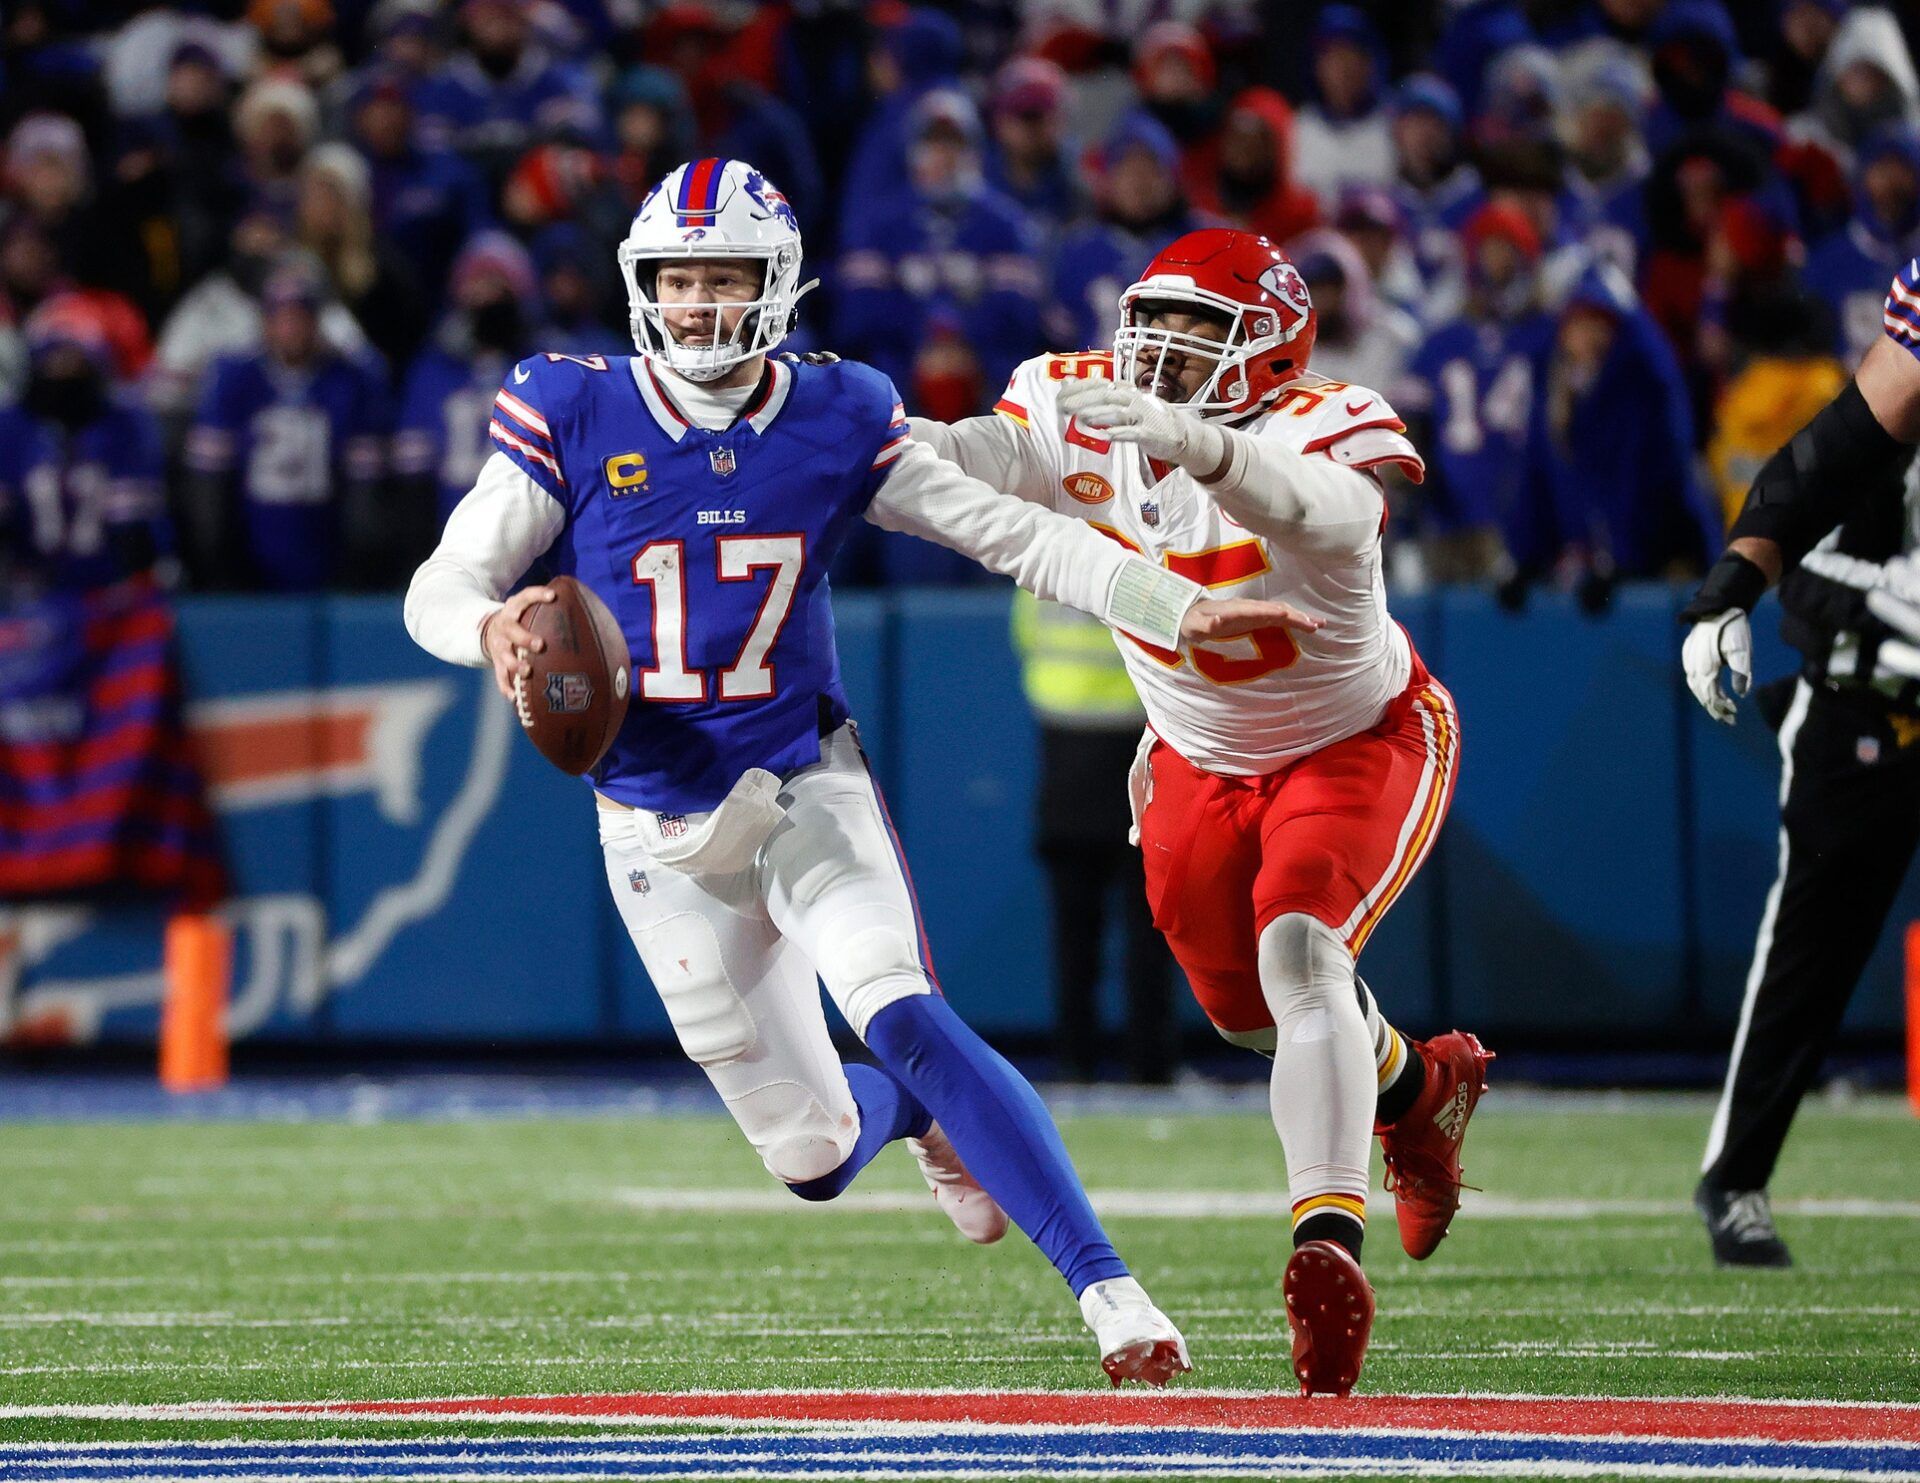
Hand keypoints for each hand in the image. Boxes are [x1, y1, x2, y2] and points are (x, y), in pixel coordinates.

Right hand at [481, 585, 556, 699]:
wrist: (491, 629)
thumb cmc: (522, 620)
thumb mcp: (528, 608)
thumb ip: (550, 609)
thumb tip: (591, 611)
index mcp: (514, 609)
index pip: (525, 597)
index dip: (537, 595)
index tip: (553, 596)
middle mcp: (505, 627)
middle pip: (512, 630)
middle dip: (525, 638)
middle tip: (540, 645)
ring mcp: (499, 646)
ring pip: (505, 656)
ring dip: (516, 664)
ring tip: (527, 671)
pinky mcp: (497, 662)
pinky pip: (500, 677)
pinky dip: (507, 687)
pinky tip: (516, 697)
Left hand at [1058, 380, 1221, 472]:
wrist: (1180, 434)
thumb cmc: (1146, 418)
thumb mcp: (1123, 404)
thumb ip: (1097, 395)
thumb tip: (1068, 383)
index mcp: (1127, 391)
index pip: (1100, 384)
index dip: (1080, 388)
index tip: (1060, 394)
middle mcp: (1135, 399)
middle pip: (1107, 395)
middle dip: (1084, 400)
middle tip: (1064, 407)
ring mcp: (1143, 416)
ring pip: (1120, 412)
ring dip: (1100, 415)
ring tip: (1082, 418)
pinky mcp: (1150, 434)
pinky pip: (1134, 432)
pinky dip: (1120, 433)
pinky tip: (1106, 436)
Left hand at [1180, 597, 1322, 643]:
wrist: (1189, 614)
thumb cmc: (1192, 622)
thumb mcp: (1194, 626)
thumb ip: (1205, 624)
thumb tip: (1216, 621)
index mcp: (1236, 610)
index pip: (1261, 611)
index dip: (1277, 613)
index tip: (1293, 618)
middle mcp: (1248, 607)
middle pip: (1276, 609)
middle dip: (1296, 616)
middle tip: (1316, 624)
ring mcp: (1253, 611)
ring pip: (1280, 611)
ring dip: (1299, 617)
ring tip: (1319, 624)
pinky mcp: (1255, 617)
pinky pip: (1277, 616)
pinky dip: (1292, 619)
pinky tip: (1305, 624)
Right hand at [1682, 609, 1751, 723]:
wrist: (1717, 607)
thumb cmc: (1733, 629)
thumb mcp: (1742, 650)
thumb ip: (1742, 673)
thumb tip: (1741, 695)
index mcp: (1707, 669)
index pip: (1713, 697)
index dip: (1722, 709)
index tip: (1735, 717)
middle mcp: (1694, 668)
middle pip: (1702, 696)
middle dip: (1715, 709)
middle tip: (1729, 720)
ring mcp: (1689, 661)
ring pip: (1695, 687)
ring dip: (1706, 700)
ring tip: (1718, 709)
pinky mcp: (1688, 654)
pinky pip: (1691, 677)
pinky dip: (1699, 688)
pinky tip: (1707, 690)